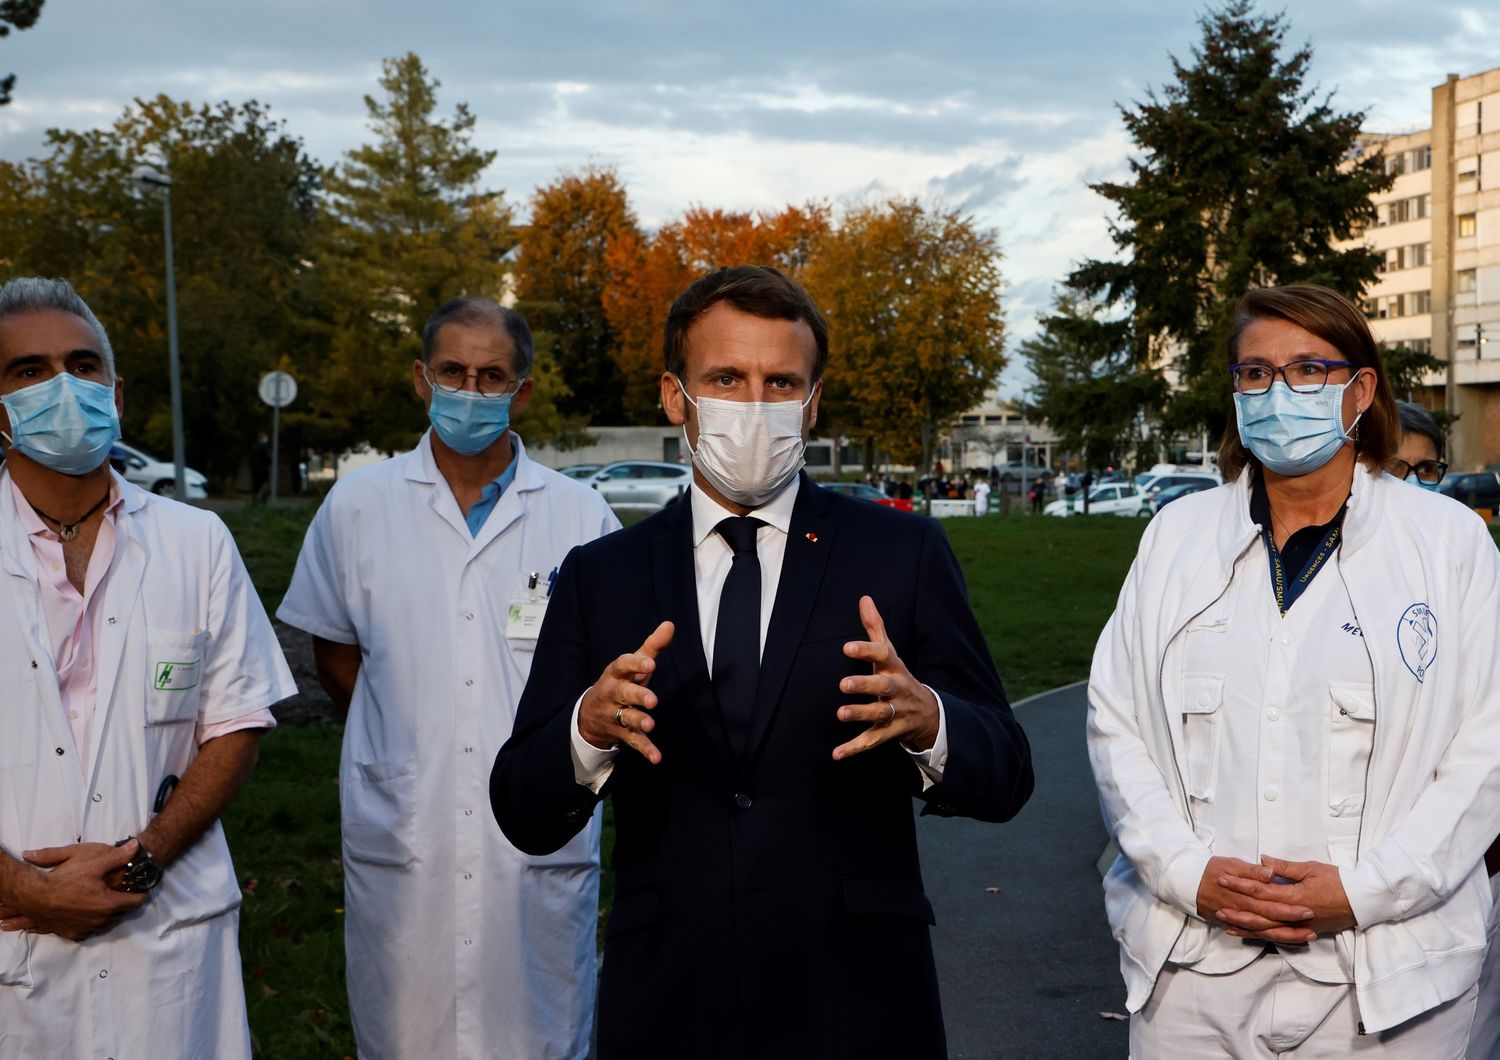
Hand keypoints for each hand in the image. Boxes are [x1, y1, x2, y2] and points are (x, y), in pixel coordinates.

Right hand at [0, 841, 146, 939]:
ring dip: (107, 913)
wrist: (35, 897)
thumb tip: (137, 845)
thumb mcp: (94, 864)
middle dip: (123, 902)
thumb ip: (118, 856)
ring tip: (103, 900)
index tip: (139, 887)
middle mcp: (101, 920)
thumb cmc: (65, 880)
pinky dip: (91, 921)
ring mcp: (87, 929)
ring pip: (106, 922)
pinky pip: (89, 930)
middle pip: (122, 912)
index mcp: (110, 904)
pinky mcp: (72, 935)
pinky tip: (87, 912)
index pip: (137, 902)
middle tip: (120, 890)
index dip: (139, 893)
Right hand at [578, 621, 674, 764]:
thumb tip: (670, 624)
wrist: (588, 714)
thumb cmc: (620, 682)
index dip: (636, 664)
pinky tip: (656, 757)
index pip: (622, 665)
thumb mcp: (632, 664)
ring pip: (626, 718)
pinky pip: (633, 742)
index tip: (650, 663)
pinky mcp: (620, 734)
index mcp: (615, 674)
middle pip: (624, 693)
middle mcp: (613, 694)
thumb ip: (651, 647)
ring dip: (638, 722)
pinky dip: (645, 750)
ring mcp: (615, 715)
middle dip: (637, 696)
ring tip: (650, 724)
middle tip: (652, 700)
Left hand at [833, 596, 940, 760]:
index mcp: (894, 667)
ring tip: (840, 714)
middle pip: (884, 686)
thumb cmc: (899, 677)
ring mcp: (895, 712)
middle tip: (844, 684)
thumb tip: (864, 598)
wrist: (929, 713)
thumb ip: (876, 628)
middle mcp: (896, 690)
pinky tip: (836, 754)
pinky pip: (872, 741)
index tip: (846, 647)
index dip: (866, 651)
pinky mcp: (890, 733)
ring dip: (861, 714)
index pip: (883, 656)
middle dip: (866, 685)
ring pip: (879, 714)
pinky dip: (854, 748)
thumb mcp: (891, 654)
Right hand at [1196, 856, 1316, 944]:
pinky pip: (1254, 936)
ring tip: (1305, 938)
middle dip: (1293, 926)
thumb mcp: (1232, 864)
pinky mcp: (1233, 925)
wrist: (1186, 882)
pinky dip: (1269, 939)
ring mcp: (1238, 921)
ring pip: (1265, 933)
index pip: (1271, 904)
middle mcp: (1242, 911)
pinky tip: (1284, 941)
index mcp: (1244, 895)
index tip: (1308, 909)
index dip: (1290, 908)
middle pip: (1271, 922)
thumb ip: (1252, 871)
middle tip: (1313, 928)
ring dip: (1285, 937)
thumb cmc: (1211, 869)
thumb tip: (1271, 872)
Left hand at [1215, 855, 1356, 938]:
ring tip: (1225, 921)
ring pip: (1267, 928)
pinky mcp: (1304, 932)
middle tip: (1216, 903)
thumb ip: (1284, 867)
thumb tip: (1261, 860)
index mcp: (1294, 895)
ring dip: (1245, 925)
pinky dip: (1262, 935)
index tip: (1223, 878)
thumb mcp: (1311, 868)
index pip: (1261, 890)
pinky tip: (1248, 933)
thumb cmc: (1338, 880)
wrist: (1362, 901)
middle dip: (1237, 908)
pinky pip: (1279, 936)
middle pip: (1260, 912)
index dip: (1240, 884)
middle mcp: (1294, 914)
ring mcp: (1299, 926)